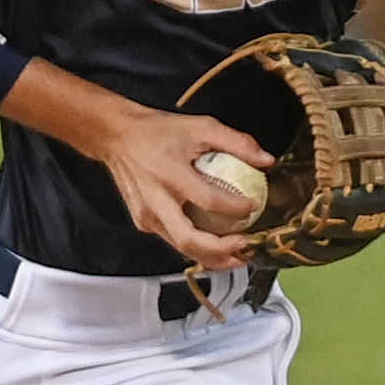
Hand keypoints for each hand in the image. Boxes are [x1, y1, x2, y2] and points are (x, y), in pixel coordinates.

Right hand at [0, 58, 272, 270]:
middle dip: (220, 251)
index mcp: (170, 174)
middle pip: (189, 239)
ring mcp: (147, 216)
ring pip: (181, 247)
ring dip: (211, 257)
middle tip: (244, 249)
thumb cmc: (159, 131)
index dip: (234, 208)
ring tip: (237, 257)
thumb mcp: (201, 126)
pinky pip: (173, 240)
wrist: (117, 137)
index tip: (254, 208)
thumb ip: (237, 142)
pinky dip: (196, 248)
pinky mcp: (143, 222)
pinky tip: (216, 246)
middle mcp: (156, 200)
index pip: (208, 199)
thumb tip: (268, 160)